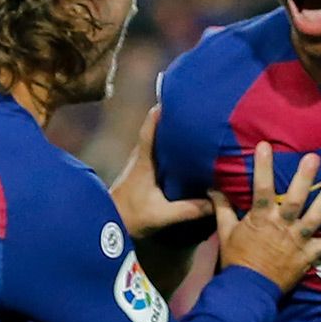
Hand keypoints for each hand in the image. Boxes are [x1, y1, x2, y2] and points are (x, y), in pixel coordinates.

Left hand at [109, 106, 211, 238]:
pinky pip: (153, 152)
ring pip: (153, 141)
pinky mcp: (138, 173)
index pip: (149, 132)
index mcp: (144, 162)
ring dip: (167, 132)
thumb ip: (188, 209)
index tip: (170, 98)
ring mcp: (137, 164)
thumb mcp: (162, 215)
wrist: (105, 223)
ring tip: (187, 124)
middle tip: (188, 108)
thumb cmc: (130, 216)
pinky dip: (164, 146)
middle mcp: (139, 158)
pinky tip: (178, 149)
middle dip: (169, 119)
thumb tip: (215, 202)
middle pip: (153, 131)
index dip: (158, 114)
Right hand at [211, 144, 320, 292]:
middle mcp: (282, 227)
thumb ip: (223, 209)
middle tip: (314, 158)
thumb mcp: (225, 232)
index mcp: (261, 219)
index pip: (261, 189)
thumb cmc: (236, 260)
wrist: (248, 291)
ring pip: (315, 218)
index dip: (263, 167)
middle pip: (294, 200)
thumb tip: (213, 188)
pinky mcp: (308, 257)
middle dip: (304, 178)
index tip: (265, 145)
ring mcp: (298, 242)